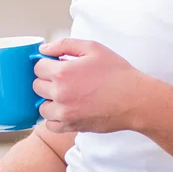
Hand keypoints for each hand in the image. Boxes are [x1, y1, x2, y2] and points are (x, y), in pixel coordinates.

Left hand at [33, 38, 148, 133]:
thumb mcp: (93, 48)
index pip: (37, 67)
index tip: (57, 66)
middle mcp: (60, 94)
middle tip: (65, 79)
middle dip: (47, 80)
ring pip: (41, 106)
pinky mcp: (71, 126)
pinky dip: (55, 118)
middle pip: (36, 86)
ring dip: (50, 100)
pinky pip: (50, 125)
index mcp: (62, 73)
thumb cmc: (117, 73)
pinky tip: (67, 109)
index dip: (47, 64)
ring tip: (66, 95)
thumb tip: (43, 49)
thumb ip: (64, 45)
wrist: (136, 100)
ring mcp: (64, 113)